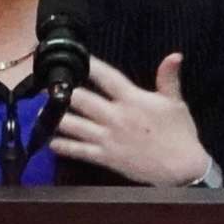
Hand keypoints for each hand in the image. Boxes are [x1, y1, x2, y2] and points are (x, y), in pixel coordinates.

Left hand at [49, 54, 210, 186]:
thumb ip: (168, 78)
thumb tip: (174, 55)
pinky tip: (51, 142)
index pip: (107, 77)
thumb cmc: (180, 134)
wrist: (182, 168)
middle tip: (47, 85)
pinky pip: (80, 151)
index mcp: (133, 100)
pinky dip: (64, 146)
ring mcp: (109, 138)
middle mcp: (116, 117)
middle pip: (83, 100)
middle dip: (64, 91)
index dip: (91, 65)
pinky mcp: (106, 157)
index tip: (77, 57)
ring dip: (57, 117)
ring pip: (75, 125)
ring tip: (42, 110)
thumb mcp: (175, 103)